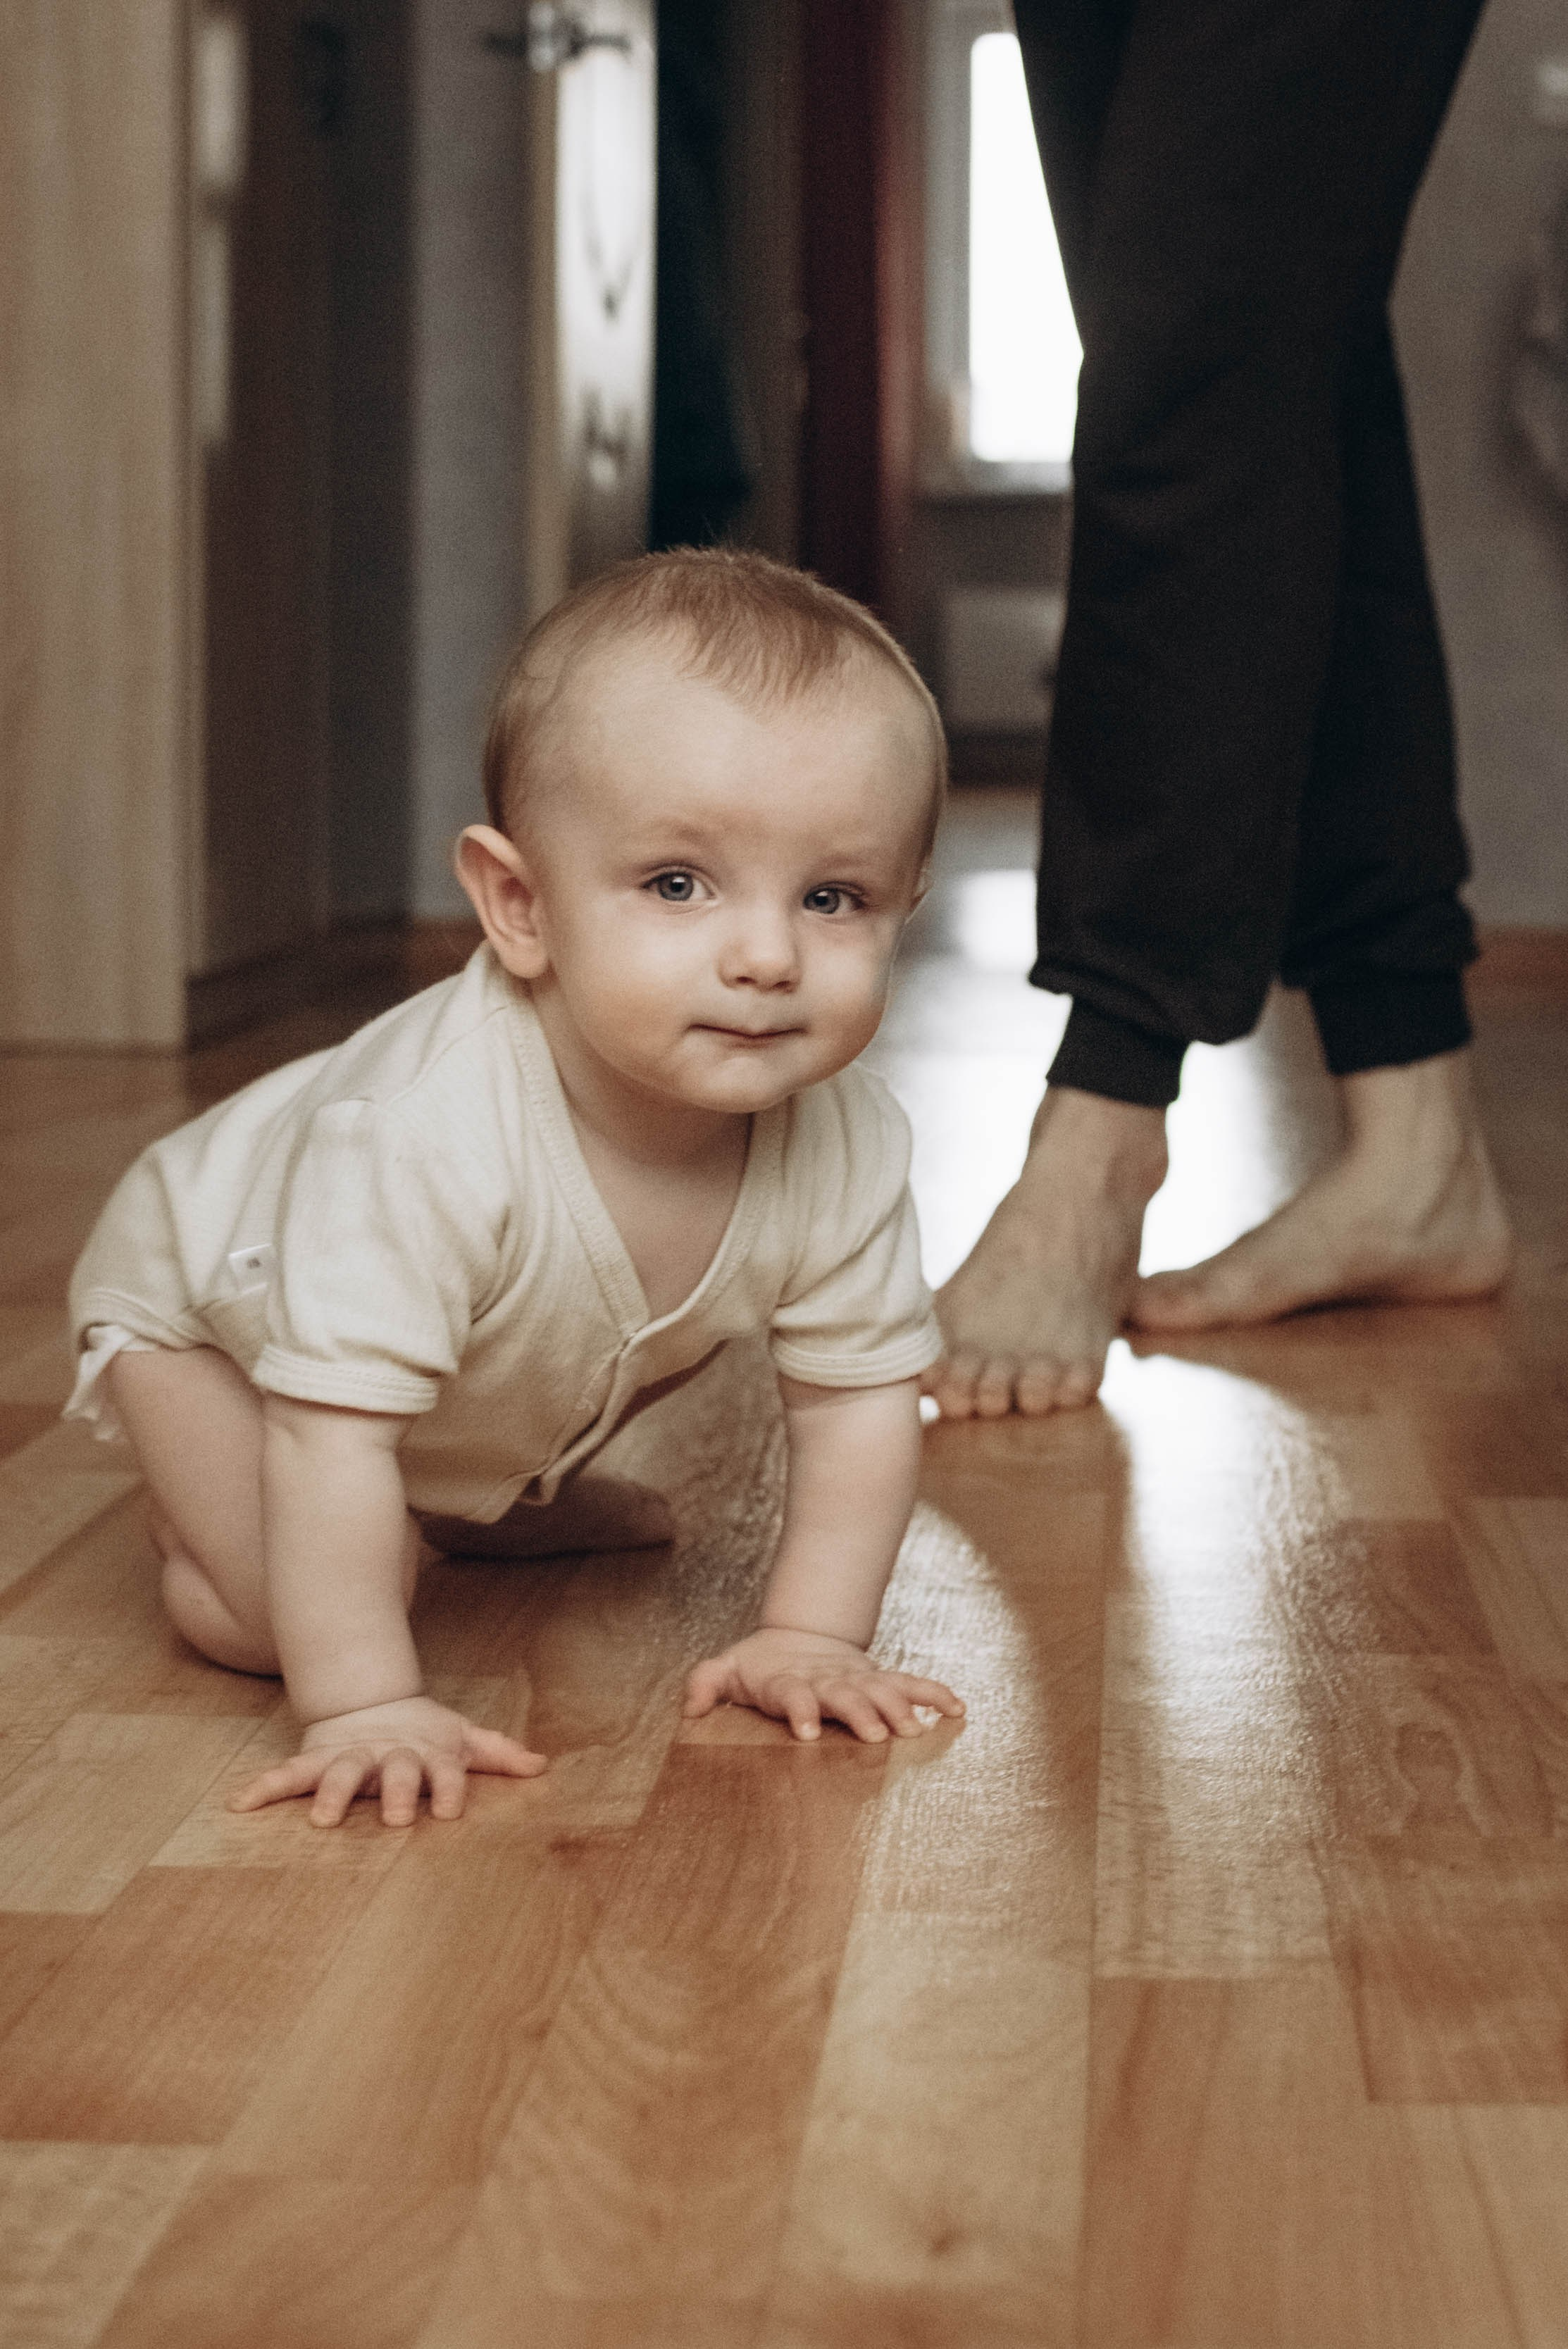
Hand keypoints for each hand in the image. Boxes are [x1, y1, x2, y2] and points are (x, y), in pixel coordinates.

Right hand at [228, 1695, 547, 1826]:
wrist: (370, 1700)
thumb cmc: (424, 1733)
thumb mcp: (461, 1737)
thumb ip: (498, 1752)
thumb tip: (541, 1766)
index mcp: (426, 1753)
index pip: (445, 1771)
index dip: (449, 1787)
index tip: (449, 1811)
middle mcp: (388, 1755)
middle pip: (395, 1772)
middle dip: (397, 1792)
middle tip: (397, 1818)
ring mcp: (350, 1756)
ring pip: (338, 1772)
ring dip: (330, 1793)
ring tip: (321, 1819)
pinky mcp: (316, 1758)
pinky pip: (286, 1774)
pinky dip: (263, 1786)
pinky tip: (238, 1804)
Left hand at [683, 1627, 963, 1744]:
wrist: (799, 1637)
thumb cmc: (759, 1667)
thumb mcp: (726, 1669)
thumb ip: (704, 1683)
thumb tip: (689, 1708)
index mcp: (788, 1681)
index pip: (792, 1694)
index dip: (800, 1710)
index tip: (808, 1732)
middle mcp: (828, 1679)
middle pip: (846, 1694)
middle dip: (861, 1712)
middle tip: (877, 1734)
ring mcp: (857, 1678)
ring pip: (883, 1689)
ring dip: (901, 1707)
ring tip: (918, 1729)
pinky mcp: (879, 1680)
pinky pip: (912, 1684)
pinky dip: (934, 1694)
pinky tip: (957, 1710)